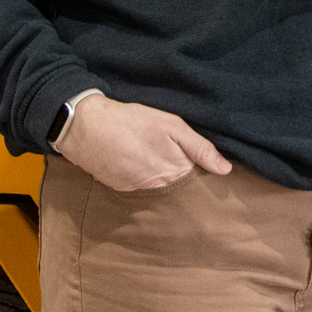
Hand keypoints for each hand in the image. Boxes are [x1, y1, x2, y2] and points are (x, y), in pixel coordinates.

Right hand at [57, 94, 231, 191]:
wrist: (85, 128)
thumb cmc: (131, 121)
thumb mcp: (171, 126)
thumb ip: (200, 148)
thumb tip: (225, 170)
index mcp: (176, 171)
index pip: (198, 178)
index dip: (201, 170)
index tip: (200, 164)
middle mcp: (160, 186)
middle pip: (179, 184)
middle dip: (181, 175)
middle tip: (169, 154)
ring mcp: (139, 189)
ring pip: (159, 185)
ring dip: (159, 174)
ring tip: (150, 154)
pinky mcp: (122, 188)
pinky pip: (140, 185)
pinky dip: (140, 175)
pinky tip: (134, 160)